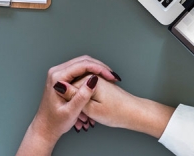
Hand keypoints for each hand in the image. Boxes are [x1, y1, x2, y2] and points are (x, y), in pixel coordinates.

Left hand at [16, 56, 120, 154]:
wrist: (45, 128)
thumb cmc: (55, 122)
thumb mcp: (71, 112)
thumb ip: (82, 96)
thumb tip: (93, 80)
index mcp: (57, 78)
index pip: (82, 65)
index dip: (99, 69)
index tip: (111, 76)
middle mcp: (56, 72)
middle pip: (82, 61)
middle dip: (100, 67)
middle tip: (112, 76)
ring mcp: (59, 73)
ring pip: (82, 63)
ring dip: (96, 68)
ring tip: (109, 77)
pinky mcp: (62, 77)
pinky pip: (79, 69)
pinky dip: (91, 72)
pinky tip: (100, 79)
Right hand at [60, 75, 175, 138]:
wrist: (134, 113)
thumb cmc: (117, 113)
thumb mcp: (91, 109)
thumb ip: (74, 97)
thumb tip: (59, 86)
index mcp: (89, 79)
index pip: (67, 85)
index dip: (67, 100)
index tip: (71, 112)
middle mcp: (92, 75)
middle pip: (72, 85)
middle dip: (73, 100)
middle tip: (79, 116)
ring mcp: (96, 79)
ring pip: (79, 89)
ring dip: (79, 102)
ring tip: (84, 117)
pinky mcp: (99, 84)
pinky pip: (86, 91)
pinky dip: (86, 101)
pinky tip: (89, 112)